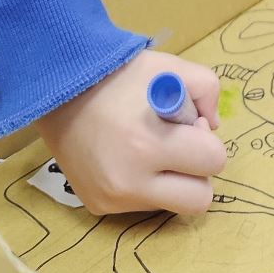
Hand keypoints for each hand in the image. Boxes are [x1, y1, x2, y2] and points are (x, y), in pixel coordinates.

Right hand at [38, 51, 225, 215]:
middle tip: (178, 146)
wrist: (59, 89)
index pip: (213, 161)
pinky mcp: (97, 205)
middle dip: (197, 172)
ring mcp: (112, 198)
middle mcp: (130, 180)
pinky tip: (126, 157)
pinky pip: (139, 205)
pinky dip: (143, 185)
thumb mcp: (170, 66)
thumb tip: (212, 127)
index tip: (189, 126)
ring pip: (171, 206)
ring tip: (150, 150)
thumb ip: (206, 89)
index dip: (207, 141)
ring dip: (171, 181)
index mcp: (150, 142)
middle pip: (199, 200)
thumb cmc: (120, 75)